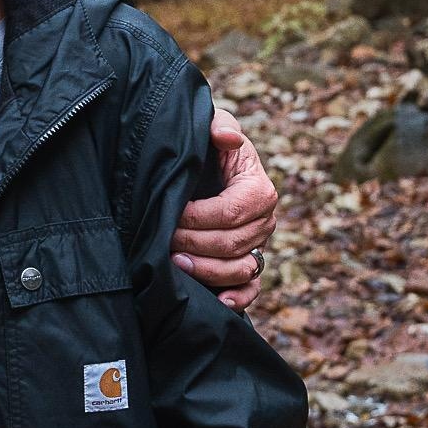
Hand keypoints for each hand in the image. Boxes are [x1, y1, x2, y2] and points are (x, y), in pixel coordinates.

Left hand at [172, 104, 279, 308]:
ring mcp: (258, 246)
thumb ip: (219, 125)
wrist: (199, 167)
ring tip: (175, 264)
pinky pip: (252, 288)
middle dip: (194, 244)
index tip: (172, 214)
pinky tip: (219, 302)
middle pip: (232, 243)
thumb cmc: (204, 146)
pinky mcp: (249, 265)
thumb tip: (227, 138)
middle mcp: (264, 220)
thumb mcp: (210, 126)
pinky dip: (238, 298)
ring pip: (240, 269)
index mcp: (259, 189)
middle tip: (163, 240)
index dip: (199, 218)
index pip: (231, 212)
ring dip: (207, 271)